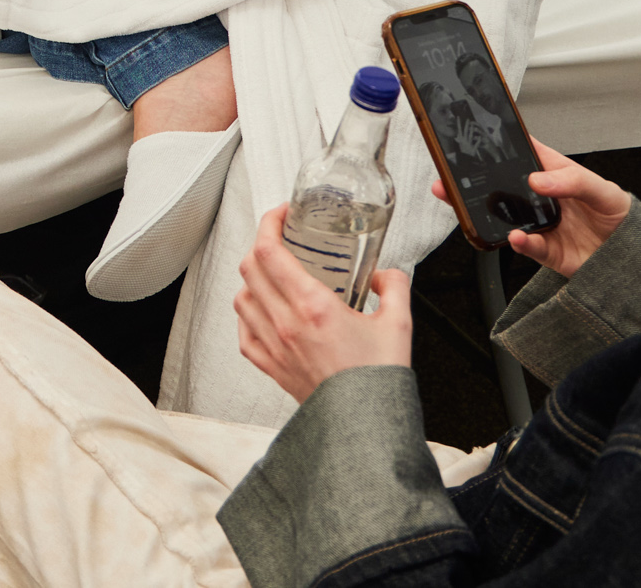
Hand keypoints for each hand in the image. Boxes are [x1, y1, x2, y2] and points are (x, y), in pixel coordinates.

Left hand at [235, 205, 410, 403]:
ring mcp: (274, 346)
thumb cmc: (378, 379)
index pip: (270, 251)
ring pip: (241, 298)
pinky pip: (243, 333)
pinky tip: (262, 311)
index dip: (269, 223)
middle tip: (279, 238)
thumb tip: (385, 275)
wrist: (365, 426)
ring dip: (252, 278)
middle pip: (250, 268)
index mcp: (313, 306)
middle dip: (261, 243)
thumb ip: (394, 287)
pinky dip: (247, 315)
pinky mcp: (271, 367)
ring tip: (270, 273)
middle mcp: (286, 323)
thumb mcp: (399, 322)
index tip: (281, 215)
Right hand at [436, 137, 628, 278]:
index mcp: (554, 174)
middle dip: (476, 182)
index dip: (501, 146)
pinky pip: (526, 246)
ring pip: (504, 217)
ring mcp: (539, 224)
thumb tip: (540, 179)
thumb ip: (573, 181)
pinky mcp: (544, 250)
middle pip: (502, 187)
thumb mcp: (603, 190)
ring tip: (474, 208)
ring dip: (484, 213)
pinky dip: (520, 243)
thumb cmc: (620, 216)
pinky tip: (518, 237)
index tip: (478, 140)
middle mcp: (541, 198)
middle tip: (454, 177)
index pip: (523, 154)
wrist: (634, 259)